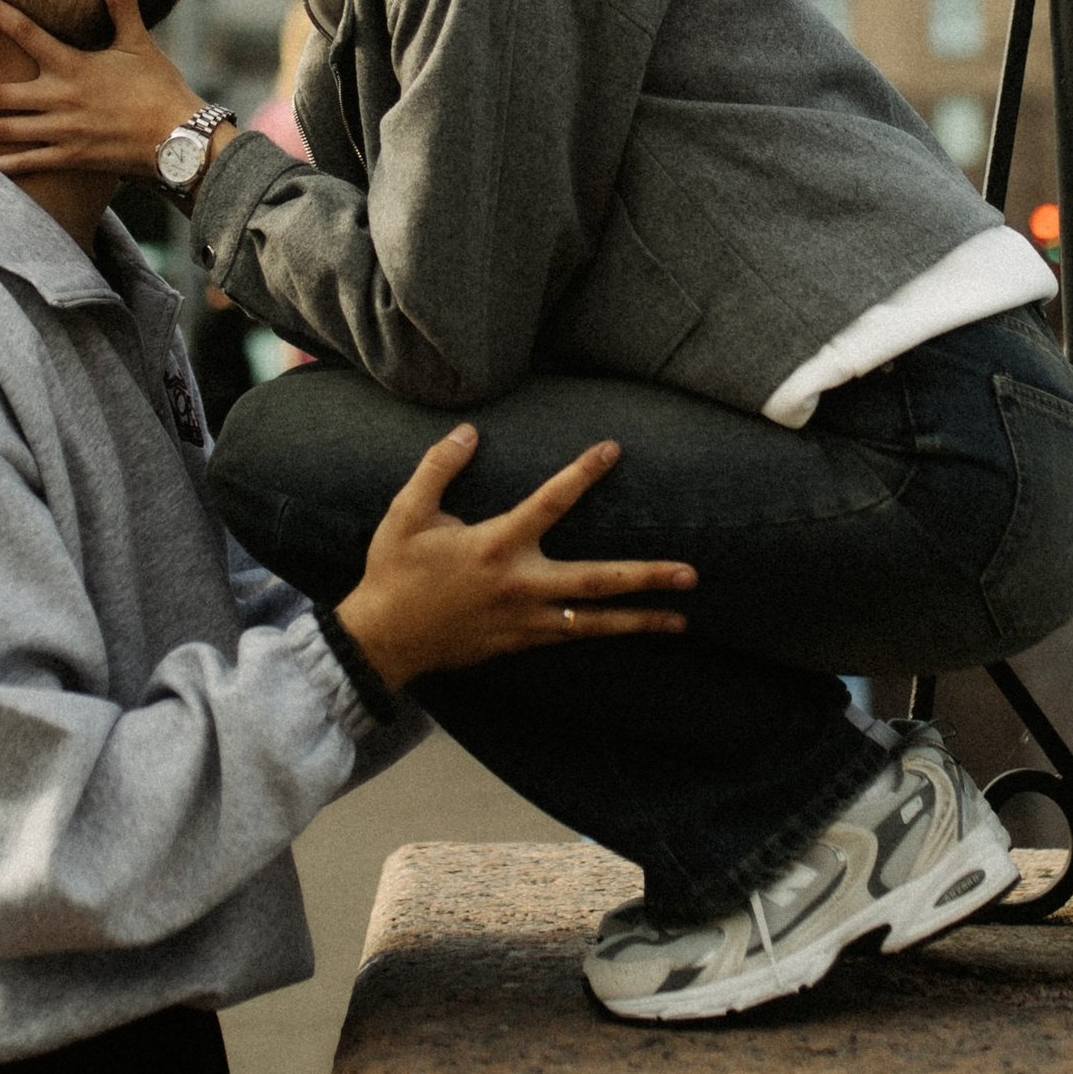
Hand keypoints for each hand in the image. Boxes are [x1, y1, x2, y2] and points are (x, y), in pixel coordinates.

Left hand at [0, 0, 200, 178]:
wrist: (179, 139)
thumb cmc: (160, 88)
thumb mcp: (139, 41)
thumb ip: (120, 2)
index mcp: (72, 65)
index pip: (25, 30)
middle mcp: (59, 99)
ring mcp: (61, 132)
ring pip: (2, 132)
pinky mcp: (69, 158)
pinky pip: (25, 161)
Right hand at [331, 429, 692, 690]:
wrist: (383, 641)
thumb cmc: (394, 574)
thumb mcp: (405, 514)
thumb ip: (438, 468)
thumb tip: (468, 431)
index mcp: (494, 546)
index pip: (550, 503)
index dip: (582, 474)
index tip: (612, 449)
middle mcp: (519, 585)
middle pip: (596, 580)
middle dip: (646, 577)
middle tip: (690, 575)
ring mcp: (524, 620)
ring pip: (593, 621)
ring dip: (639, 621)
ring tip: (681, 621)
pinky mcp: (519, 643)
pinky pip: (571, 636)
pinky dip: (603, 633)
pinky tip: (630, 631)